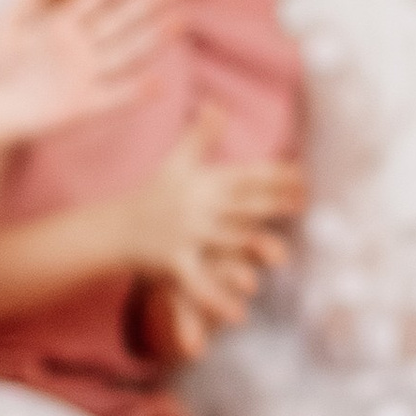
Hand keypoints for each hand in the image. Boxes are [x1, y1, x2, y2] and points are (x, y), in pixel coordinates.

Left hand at [0, 0, 184, 151]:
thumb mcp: (7, 22)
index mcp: (62, 23)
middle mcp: (80, 47)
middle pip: (119, 21)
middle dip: (147, 3)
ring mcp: (84, 75)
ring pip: (123, 54)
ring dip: (150, 39)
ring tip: (177, 21)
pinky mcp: (81, 106)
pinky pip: (112, 97)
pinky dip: (133, 91)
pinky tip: (157, 82)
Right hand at [123, 119, 302, 319]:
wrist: (112, 229)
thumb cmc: (151, 197)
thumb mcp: (176, 164)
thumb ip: (200, 136)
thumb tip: (215, 103)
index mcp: (201, 182)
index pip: (245, 175)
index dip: (275, 174)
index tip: (304, 175)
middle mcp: (194, 205)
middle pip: (241, 203)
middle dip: (274, 203)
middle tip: (304, 204)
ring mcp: (183, 233)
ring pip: (224, 239)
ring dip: (251, 247)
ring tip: (281, 255)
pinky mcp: (171, 262)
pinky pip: (198, 282)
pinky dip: (217, 298)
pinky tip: (239, 313)